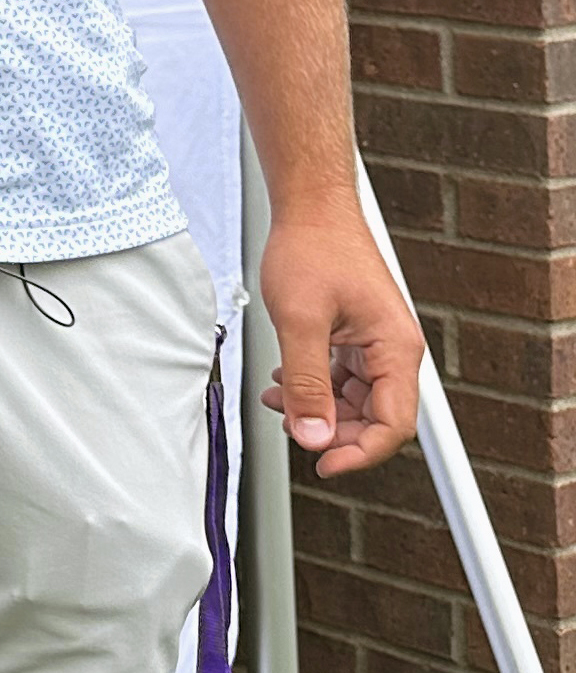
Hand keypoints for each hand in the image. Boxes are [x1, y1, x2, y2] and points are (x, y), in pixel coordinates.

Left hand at [257, 204, 423, 477]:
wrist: (311, 208)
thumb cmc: (312, 249)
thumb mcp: (299, 321)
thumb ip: (306, 383)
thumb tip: (314, 435)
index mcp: (396, 350)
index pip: (393, 425)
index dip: (360, 452)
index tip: (323, 465)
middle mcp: (393, 351)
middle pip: (374, 416)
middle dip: (332, 429)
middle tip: (291, 429)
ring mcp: (374, 343)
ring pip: (353, 398)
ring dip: (317, 407)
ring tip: (276, 402)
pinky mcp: (354, 335)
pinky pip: (340, 376)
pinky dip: (312, 385)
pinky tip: (282, 382)